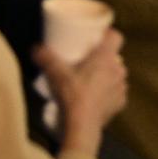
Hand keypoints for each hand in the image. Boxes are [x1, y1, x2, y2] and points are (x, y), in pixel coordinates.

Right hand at [35, 30, 126, 157]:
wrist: (83, 124)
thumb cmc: (72, 94)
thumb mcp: (55, 73)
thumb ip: (45, 58)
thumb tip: (36, 48)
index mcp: (105, 58)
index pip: (116, 37)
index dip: (108, 34)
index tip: (98, 37)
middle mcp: (118, 70)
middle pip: (114, 57)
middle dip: (103, 58)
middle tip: (87, 61)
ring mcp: (121, 86)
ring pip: (116, 74)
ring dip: (106, 75)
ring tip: (90, 80)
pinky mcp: (121, 102)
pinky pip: (116, 92)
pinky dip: (108, 92)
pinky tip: (96, 96)